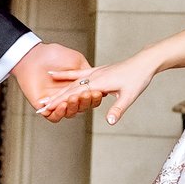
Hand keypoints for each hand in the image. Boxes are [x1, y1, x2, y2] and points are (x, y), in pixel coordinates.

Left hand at [9, 42, 93, 122]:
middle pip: (81, 107)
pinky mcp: (44, 107)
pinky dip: (60, 113)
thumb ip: (87, 73)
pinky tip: (63, 104)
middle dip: (85, 102)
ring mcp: (56, 103)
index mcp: (76, 87)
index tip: (98, 91)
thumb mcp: (77, 61)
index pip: (88, 98)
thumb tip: (99, 85)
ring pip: (69, 113)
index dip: (94, 97)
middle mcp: (67, 96)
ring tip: (74, 97)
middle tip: (87, 94)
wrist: (35, 55)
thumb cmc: (53, 55)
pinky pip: (54, 117)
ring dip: (74, 106)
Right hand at [41, 51, 157, 124]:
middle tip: (40, 108)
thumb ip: (118, 109)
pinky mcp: (97, 70)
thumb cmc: (138, 79)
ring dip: (57, 90)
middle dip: (54, 99)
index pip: (74, 95)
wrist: (144, 62)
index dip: (60, 102)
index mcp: (98, 83)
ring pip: (71, 82)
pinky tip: (55, 75)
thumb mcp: (129, 96)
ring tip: (44, 96)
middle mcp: (93, 76)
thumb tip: (109, 121)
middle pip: (69, 89)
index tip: (47, 109)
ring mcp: (94, 72)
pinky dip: (65, 75)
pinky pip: (77, 74)